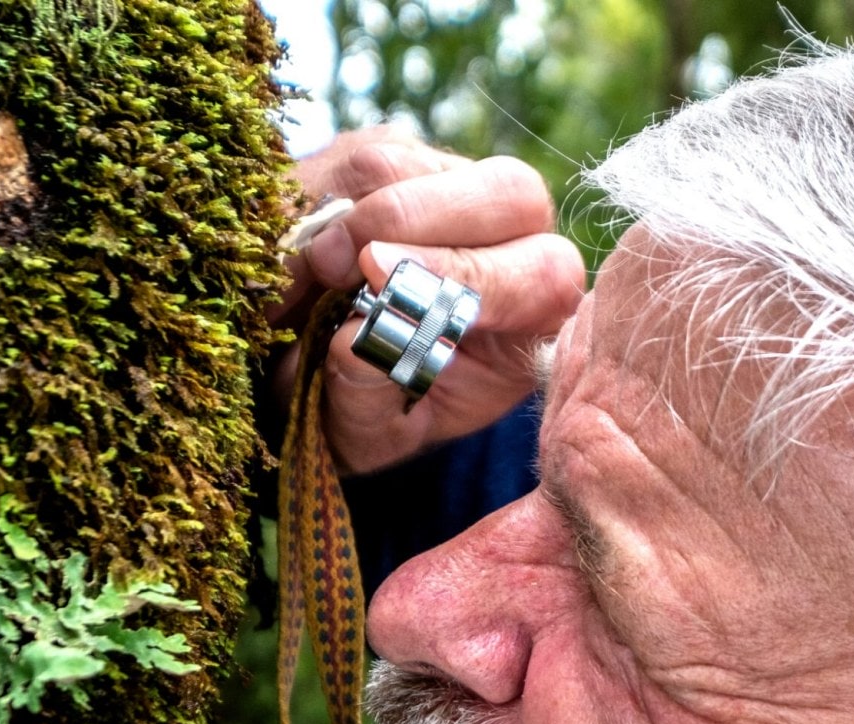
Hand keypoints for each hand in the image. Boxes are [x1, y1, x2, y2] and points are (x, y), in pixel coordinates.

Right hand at [270, 127, 584, 474]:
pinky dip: (331, 204)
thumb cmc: (360, 413)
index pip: (544, 275)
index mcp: (532, 326)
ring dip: (360, 217)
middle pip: (513, 192)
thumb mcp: (363, 434)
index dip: (470, 272)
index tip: (381, 282)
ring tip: (320, 274)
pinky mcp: (405, 164)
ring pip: (425, 166)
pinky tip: (312, 257)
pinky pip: (370, 159)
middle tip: (345, 265)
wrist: (310, 382)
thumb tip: (355, 344)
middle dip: (418, 220)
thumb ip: (365, 398)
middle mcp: (515, 247)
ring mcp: (462, 194)